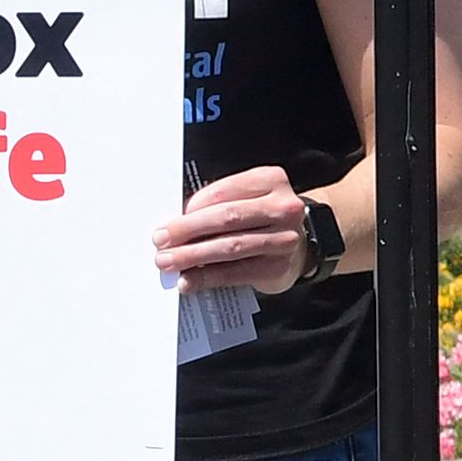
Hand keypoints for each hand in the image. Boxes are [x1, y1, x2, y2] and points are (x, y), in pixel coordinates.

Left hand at [156, 165, 312, 294]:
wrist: (301, 244)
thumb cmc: (261, 219)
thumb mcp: (247, 199)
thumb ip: (219, 205)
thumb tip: (175, 226)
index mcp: (271, 180)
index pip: (224, 191)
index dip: (192, 207)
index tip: (168, 222)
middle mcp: (284, 207)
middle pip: (227, 218)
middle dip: (188, 231)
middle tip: (160, 241)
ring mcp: (285, 238)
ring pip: (231, 246)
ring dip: (193, 256)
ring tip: (168, 262)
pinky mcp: (279, 267)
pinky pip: (238, 272)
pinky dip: (209, 277)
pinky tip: (189, 280)